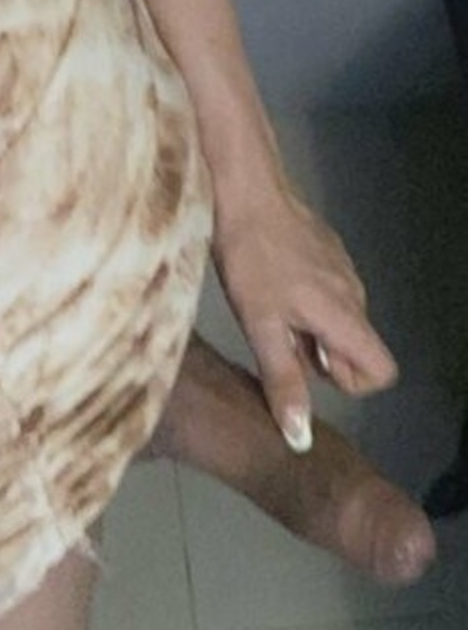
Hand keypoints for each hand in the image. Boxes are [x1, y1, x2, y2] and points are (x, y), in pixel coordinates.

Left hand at [210, 160, 399, 450]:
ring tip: (267, 310)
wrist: (246, 189)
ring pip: (339, 321)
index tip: (309, 367)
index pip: (383, 371)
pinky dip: (305, 303)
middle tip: (275, 336)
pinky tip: (270, 285)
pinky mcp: (327, 251)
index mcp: (345, 316)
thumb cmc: (251, 259)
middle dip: (321, 357)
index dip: (350, 383)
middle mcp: (355, 294)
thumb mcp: (260, 326)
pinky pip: (328, 295)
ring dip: (309, 330)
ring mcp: (343, 270)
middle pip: (357, 349)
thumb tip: (301, 439)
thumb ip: (284, 381)